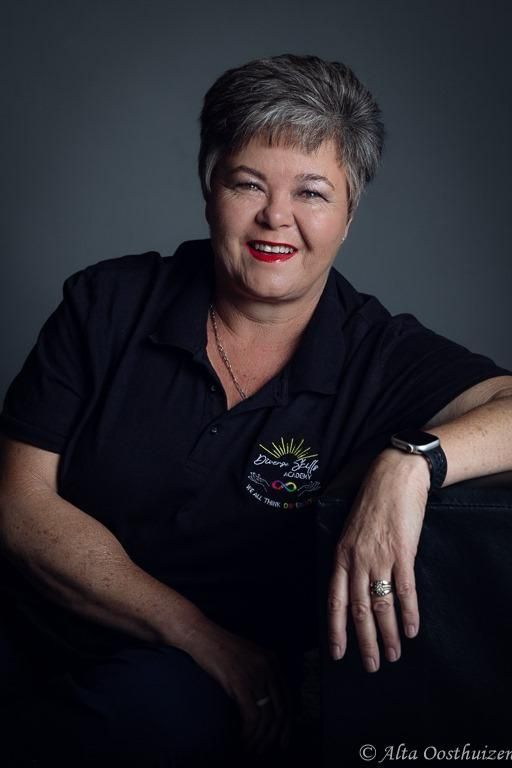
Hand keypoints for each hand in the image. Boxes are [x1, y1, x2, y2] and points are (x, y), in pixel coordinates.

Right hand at [185, 619, 292, 754]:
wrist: (200, 635)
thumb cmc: (218, 649)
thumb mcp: (246, 660)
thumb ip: (258, 676)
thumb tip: (263, 707)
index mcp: (272, 661)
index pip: (287, 699)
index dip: (286, 724)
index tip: (282, 741)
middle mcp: (268, 667)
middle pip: (280, 711)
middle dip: (275, 736)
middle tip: (266, 751)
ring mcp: (256, 674)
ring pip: (267, 717)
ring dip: (260, 739)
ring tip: (251, 749)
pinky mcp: (241, 682)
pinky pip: (252, 716)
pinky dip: (249, 734)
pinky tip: (242, 741)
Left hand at [327, 448, 430, 671]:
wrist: (393, 477)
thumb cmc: (372, 503)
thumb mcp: (350, 530)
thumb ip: (349, 557)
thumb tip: (352, 586)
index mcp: (340, 555)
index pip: (335, 601)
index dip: (336, 629)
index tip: (337, 653)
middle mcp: (357, 560)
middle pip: (358, 610)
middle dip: (364, 642)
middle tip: (371, 665)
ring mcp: (380, 557)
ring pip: (381, 606)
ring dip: (388, 635)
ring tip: (393, 655)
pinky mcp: (403, 553)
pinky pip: (405, 591)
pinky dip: (409, 614)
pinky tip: (412, 630)